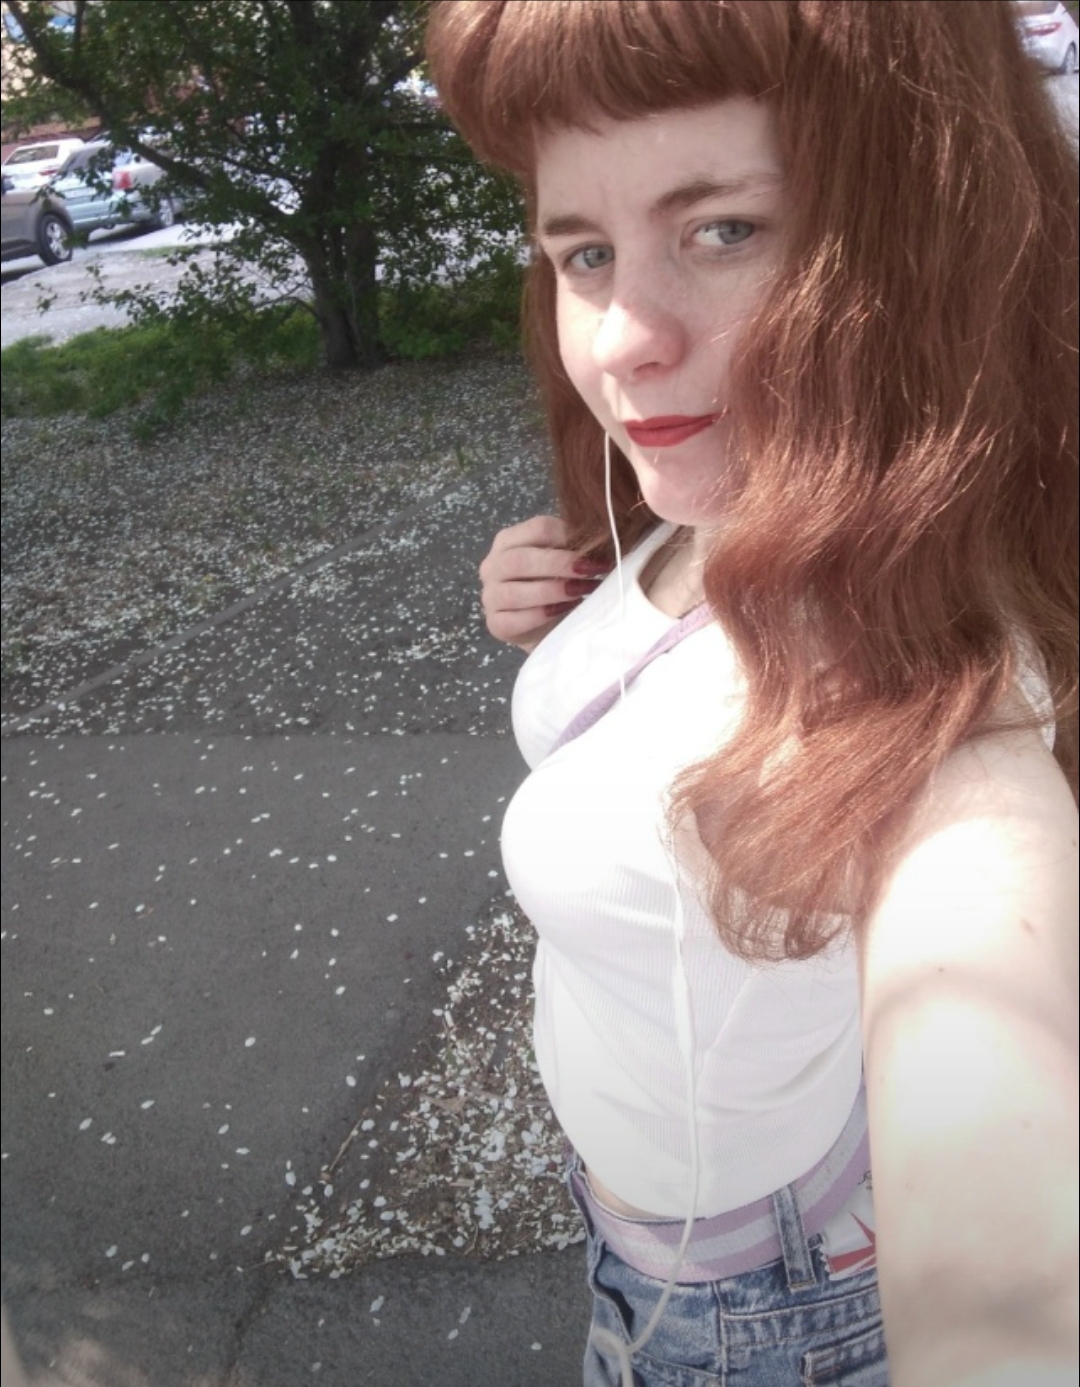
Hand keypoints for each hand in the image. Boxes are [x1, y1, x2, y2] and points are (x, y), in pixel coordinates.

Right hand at [479, 515, 608, 651]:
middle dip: (560, 565)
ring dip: (553, 591)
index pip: (538, 528)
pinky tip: (562, 611)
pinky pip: (515, 620)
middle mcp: (492, 565)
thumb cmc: (556, 585)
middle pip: (520, 559)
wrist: (546, 627)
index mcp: (509, 540)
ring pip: (515, 592)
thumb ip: (574, 547)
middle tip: (591, 571)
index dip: (570, 536)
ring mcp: (490, 596)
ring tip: (581, 592)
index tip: (597, 548)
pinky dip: (541, 615)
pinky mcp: (495, 624)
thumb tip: (603, 539)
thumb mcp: (563, 561)